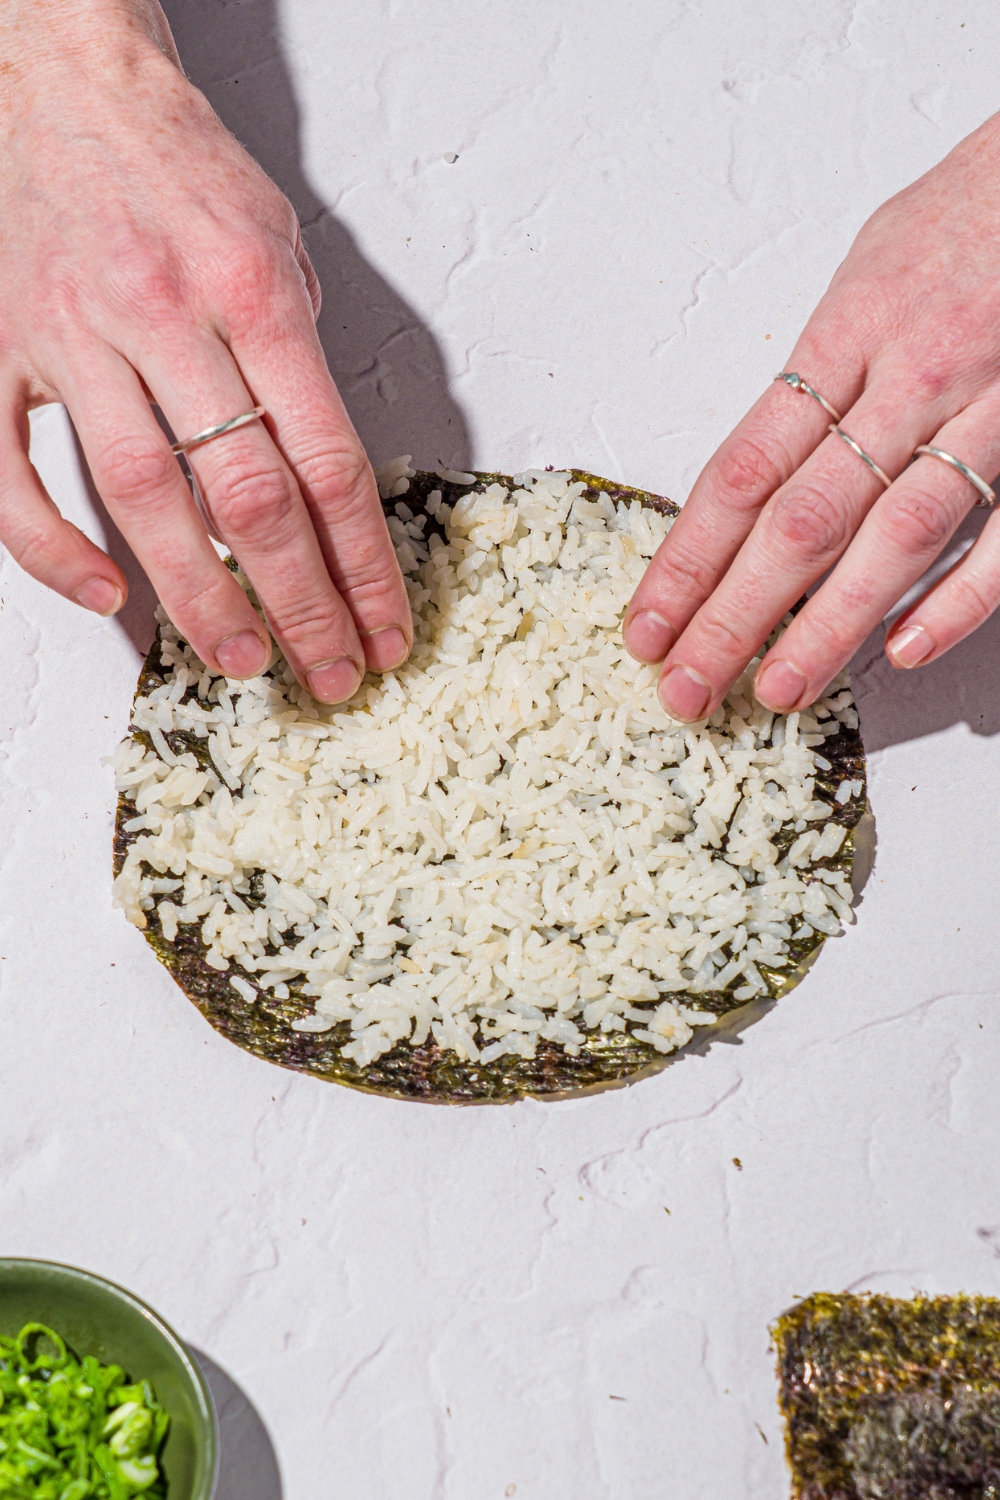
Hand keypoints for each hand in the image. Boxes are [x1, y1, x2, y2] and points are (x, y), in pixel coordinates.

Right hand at [0, 0, 409, 701]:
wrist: (65, 80)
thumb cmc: (181, 166)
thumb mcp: (279, 243)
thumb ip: (299, 361)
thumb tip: (320, 477)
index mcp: (252, 289)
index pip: (328, 461)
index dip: (364, 563)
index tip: (386, 625)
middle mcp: (163, 313)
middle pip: (248, 495)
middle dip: (299, 601)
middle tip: (330, 670)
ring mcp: (71, 332)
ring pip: (139, 494)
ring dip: (197, 594)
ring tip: (243, 659)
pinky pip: (11, 469)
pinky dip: (52, 547)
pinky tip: (106, 595)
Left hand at [624, 112, 999, 720]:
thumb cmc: (967, 216)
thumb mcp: (865, 273)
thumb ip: (816, 374)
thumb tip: (757, 465)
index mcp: (844, 334)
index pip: (741, 470)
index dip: (685, 560)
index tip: (645, 626)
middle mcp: (906, 379)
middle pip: (800, 520)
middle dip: (734, 615)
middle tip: (686, 686)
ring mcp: (983, 409)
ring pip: (894, 537)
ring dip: (828, 625)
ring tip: (776, 690)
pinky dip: (957, 598)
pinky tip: (901, 651)